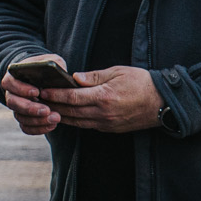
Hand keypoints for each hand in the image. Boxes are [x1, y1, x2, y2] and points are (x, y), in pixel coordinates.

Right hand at [0, 55, 65, 135]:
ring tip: (56, 118)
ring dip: (37, 120)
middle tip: (47, 110)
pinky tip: (52, 125)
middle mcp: (11, 93)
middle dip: (30, 108)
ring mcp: (17, 107)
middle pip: (13, 103)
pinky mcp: (24, 118)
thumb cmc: (46, 68)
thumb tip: (59, 70)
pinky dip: (38, 129)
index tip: (37, 92)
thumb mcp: (51, 61)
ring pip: (20, 117)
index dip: (21, 89)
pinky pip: (26, 127)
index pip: (9, 83)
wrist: (42, 79)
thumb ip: (54, 63)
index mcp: (14, 77)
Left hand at [42, 65, 164, 133]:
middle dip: (51, 105)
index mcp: (103, 97)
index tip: (41, 90)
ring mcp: (106, 123)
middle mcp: (103, 113)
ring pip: (76, 121)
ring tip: (45, 108)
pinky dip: (73, 121)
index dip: (54, 94)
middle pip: (70, 111)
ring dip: (59, 115)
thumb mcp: (117, 72)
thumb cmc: (142, 82)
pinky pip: (86, 125)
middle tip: (36, 100)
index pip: (71, 97)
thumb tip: (74, 78)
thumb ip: (93, 76)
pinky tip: (64, 115)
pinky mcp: (110, 128)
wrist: (164, 102)